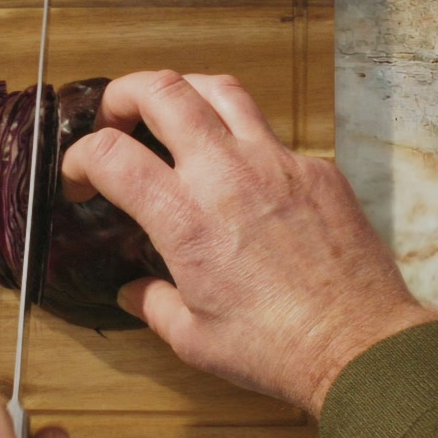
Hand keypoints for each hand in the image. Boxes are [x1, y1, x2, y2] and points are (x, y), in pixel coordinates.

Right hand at [60, 70, 437, 415]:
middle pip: (162, 90)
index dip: (79, 157)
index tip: (79, 177)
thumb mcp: (193, 338)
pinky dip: (240, 135)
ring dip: (183, 92)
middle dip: (124, 94)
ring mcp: (276, 163)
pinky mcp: (316, 169)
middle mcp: (226, 175)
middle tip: (115, 118)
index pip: (109, 154)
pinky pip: (269, 131)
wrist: (359, 345)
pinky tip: (238, 169)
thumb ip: (153, 304)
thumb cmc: (276, 349)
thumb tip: (133, 292)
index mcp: (184, 219)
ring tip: (172, 115)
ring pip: (219, 88)